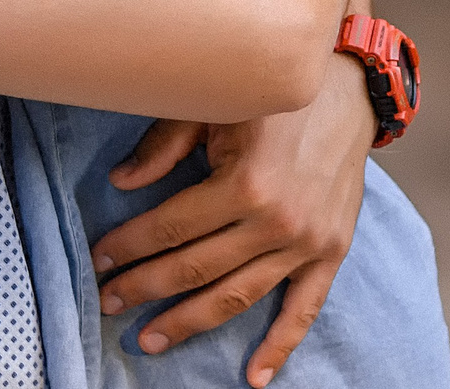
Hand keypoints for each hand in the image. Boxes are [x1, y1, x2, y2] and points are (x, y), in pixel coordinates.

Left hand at [88, 53, 376, 387]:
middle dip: (145, 288)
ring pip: (237, 297)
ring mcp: (307, 242)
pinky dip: (280, 347)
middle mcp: (277, 221)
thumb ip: (165, 145)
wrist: (351, 89)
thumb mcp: (214, 104)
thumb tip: (119, 182)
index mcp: (245, 183)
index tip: (98, 259)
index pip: (170, 228)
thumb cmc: (273, 95)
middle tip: (108, 303)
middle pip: (196, 268)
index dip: (128, 246)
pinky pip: (303, 309)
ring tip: (150, 339)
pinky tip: (253, 376)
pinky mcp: (332, 252)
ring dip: (190, 323)